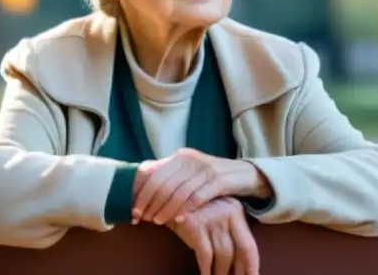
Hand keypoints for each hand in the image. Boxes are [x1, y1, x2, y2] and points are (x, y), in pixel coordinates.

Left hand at [133, 148, 269, 224]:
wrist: (242, 174)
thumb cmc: (210, 175)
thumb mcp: (189, 168)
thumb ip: (168, 169)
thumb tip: (142, 171)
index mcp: (181, 156)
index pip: (156, 175)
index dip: (144, 194)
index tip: (136, 210)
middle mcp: (192, 160)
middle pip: (166, 185)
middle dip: (152, 204)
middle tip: (146, 219)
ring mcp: (206, 169)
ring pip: (180, 193)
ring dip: (167, 210)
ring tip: (159, 222)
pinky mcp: (219, 181)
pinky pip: (198, 197)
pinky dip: (187, 209)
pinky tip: (179, 219)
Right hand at [165, 197, 259, 274]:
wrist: (168, 198)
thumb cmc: (194, 213)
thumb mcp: (216, 218)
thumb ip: (229, 235)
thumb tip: (240, 264)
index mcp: (236, 210)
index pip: (249, 244)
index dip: (252, 266)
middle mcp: (228, 212)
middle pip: (240, 251)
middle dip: (240, 272)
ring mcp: (212, 218)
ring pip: (223, 255)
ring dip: (221, 273)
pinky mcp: (195, 225)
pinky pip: (205, 256)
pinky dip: (206, 270)